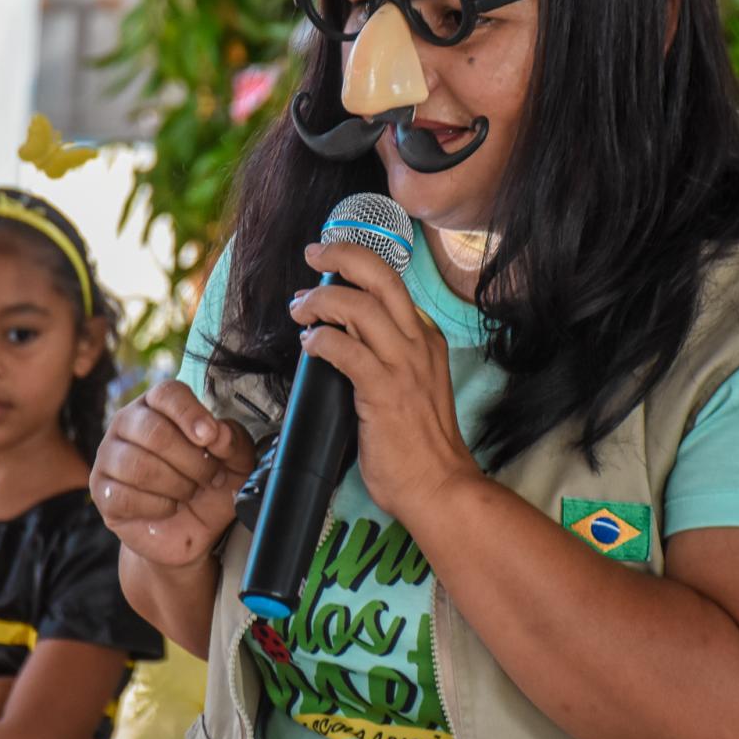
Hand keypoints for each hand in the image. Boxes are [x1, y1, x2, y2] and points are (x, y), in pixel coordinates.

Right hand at [91, 379, 255, 568]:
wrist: (192, 529)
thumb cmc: (209, 485)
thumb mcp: (235, 461)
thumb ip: (233, 440)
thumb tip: (218, 433)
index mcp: (159, 405)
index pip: (167, 394)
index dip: (191, 414)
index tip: (210, 437)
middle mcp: (128, 423)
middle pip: (155, 432)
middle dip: (192, 461)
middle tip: (210, 476)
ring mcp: (109, 456)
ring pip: (139, 466)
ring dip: (177, 485)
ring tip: (190, 491)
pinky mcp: (102, 490)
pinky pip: (125, 496)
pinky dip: (158, 506)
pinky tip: (169, 507)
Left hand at [287, 241, 481, 522]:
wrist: (440, 486)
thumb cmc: (418, 445)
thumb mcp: (409, 387)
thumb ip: (382, 357)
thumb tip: (340, 336)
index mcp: (425, 339)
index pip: (391, 285)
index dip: (356, 267)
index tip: (329, 266)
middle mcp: (418, 343)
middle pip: (381, 277)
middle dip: (342, 255)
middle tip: (314, 253)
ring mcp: (403, 366)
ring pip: (359, 306)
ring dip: (319, 301)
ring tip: (298, 310)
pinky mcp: (383, 391)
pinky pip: (344, 350)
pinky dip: (319, 339)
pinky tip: (308, 344)